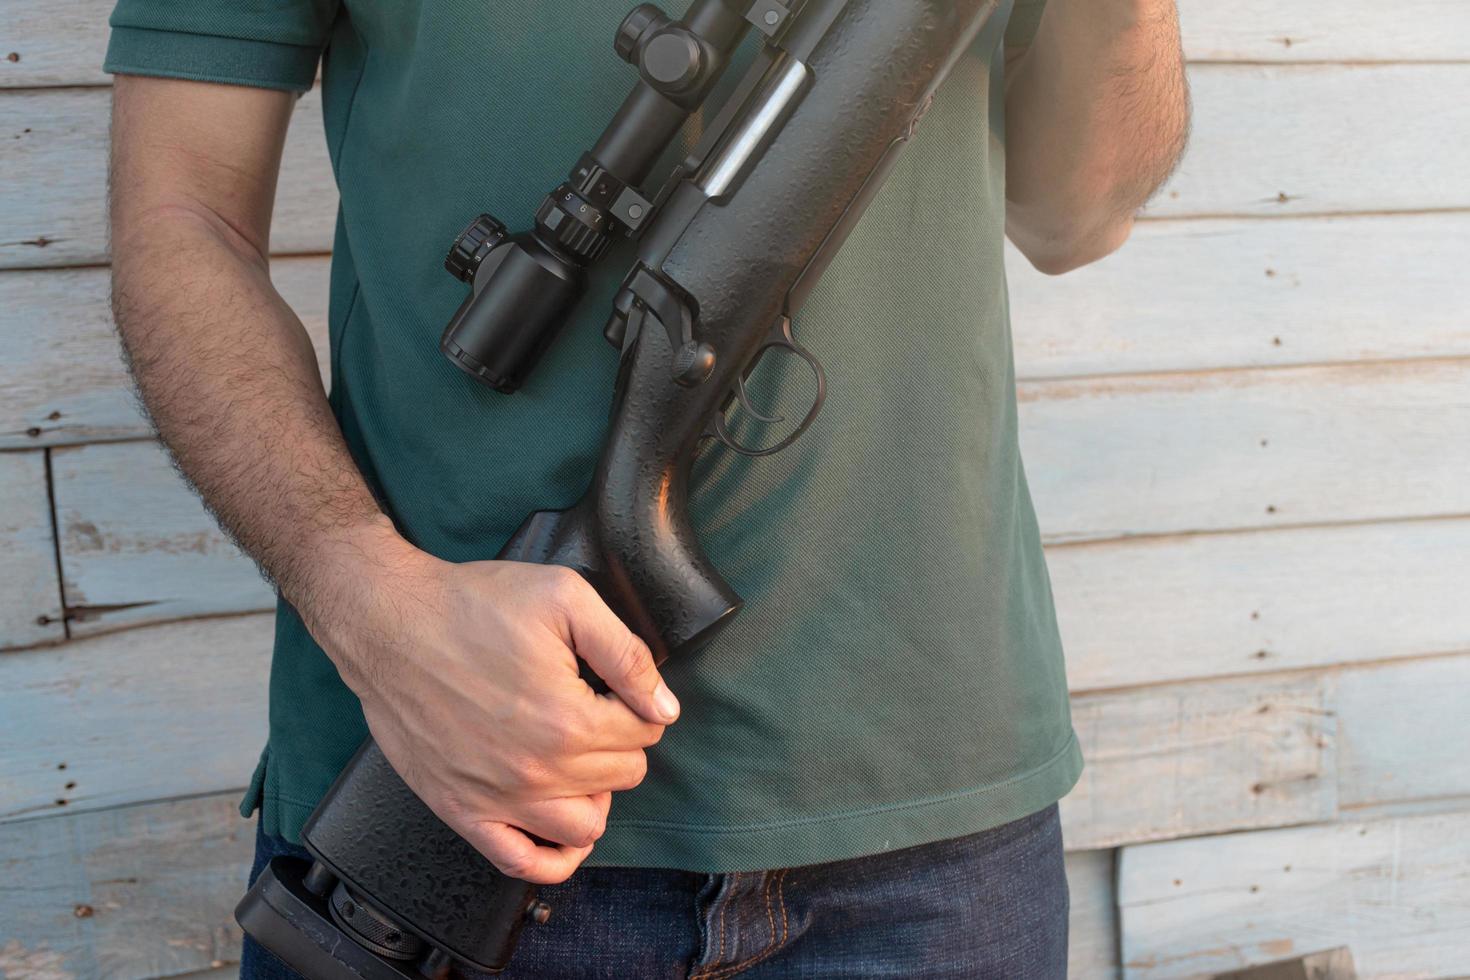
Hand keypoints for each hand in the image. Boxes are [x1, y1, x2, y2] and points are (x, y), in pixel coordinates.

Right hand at [297, 526, 678, 883]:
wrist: (388, 625)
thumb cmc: (472, 605)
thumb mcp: (565, 599)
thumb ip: (626, 654)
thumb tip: (664, 706)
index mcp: (569, 720)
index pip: (646, 730)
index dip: (637, 701)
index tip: (611, 684)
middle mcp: (537, 772)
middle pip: (623, 776)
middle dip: (618, 740)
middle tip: (590, 707)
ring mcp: (498, 800)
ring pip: (586, 827)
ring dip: (595, 793)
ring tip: (576, 755)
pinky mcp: (463, 813)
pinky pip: (524, 864)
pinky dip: (553, 855)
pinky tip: (557, 818)